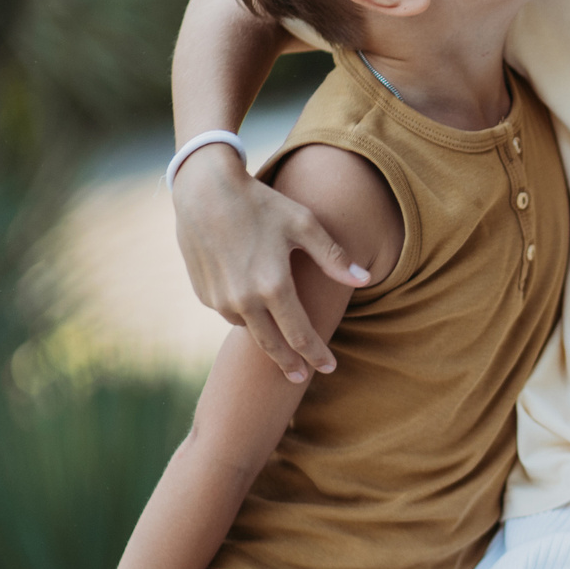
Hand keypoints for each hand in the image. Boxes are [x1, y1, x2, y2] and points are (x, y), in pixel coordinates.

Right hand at [173, 148, 368, 382]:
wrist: (204, 190)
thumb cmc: (262, 203)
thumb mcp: (304, 224)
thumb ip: (333, 257)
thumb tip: (366, 280)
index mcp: (273, 285)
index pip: (300, 335)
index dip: (316, 354)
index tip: (329, 367)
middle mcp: (243, 299)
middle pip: (272, 345)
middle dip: (289, 364)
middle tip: (302, 378)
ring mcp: (219, 299)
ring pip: (249, 329)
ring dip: (266, 336)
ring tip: (281, 339)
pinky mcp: (204, 293)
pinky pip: (229, 312)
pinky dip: (244, 314)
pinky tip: (254, 307)